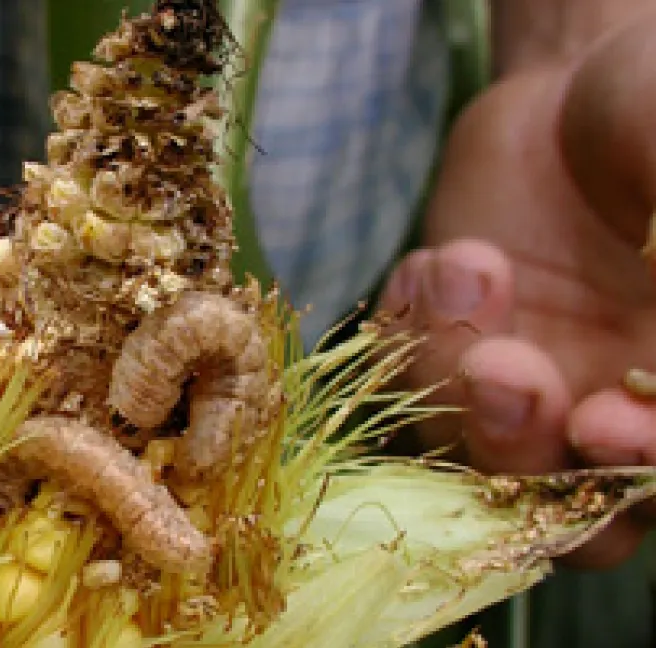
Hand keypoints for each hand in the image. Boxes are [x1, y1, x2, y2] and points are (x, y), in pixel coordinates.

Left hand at [378, 10, 655, 567]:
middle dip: (521, 445)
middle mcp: (609, 414)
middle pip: (563, 507)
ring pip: (464, 456)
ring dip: (445, 375)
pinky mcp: (446, 368)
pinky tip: (426, 269)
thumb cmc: (638, 116)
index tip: (604, 420)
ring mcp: (524, 400)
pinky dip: (403, 342)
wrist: (561, 110)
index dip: (635, 466)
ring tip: (462, 266)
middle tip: (502, 366)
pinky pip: (404, 396)